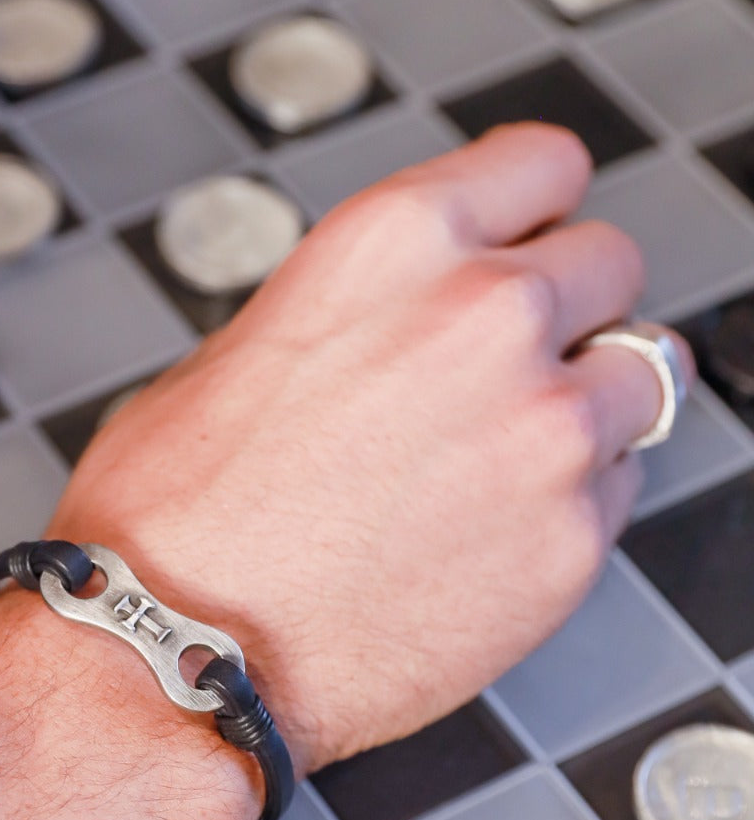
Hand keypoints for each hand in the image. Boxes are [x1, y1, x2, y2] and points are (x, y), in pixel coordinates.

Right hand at [49, 122, 694, 774]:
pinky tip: (487, 526)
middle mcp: (485, 317)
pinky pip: (620, 484)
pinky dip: (573, 497)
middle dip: (565, 307)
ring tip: (502, 455)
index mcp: (393, 245)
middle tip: (504, 364)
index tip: (533, 234)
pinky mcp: (573, 539)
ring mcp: (544, 429)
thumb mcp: (235, 356)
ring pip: (641, 373)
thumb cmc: (178, 522)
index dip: (533, 207)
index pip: (543, 165)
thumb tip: (390, 326)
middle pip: (608, 262)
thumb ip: (350, 316)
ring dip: (585, 402)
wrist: (178, 654)